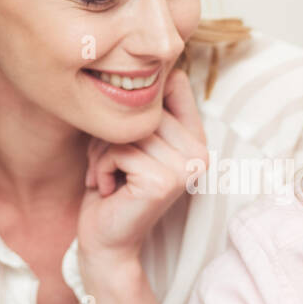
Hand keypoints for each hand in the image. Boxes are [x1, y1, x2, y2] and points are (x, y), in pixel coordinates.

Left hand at [78, 67, 208, 276]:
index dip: (139, 102)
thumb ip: (144, 108)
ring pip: (127, 129)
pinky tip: (109, 190)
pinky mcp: (164, 180)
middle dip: (110, 134)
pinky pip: (118, 151)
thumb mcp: (130, 141)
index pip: (174, 83)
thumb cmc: (112, 186)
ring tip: (107, 177)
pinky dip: (102, 168)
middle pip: (143, 108)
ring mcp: (186, 166)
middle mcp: (200, 151)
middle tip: (107, 165)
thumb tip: (153, 62)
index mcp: (197, 138)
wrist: (106, 241)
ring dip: (102, 153)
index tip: (125, 140)